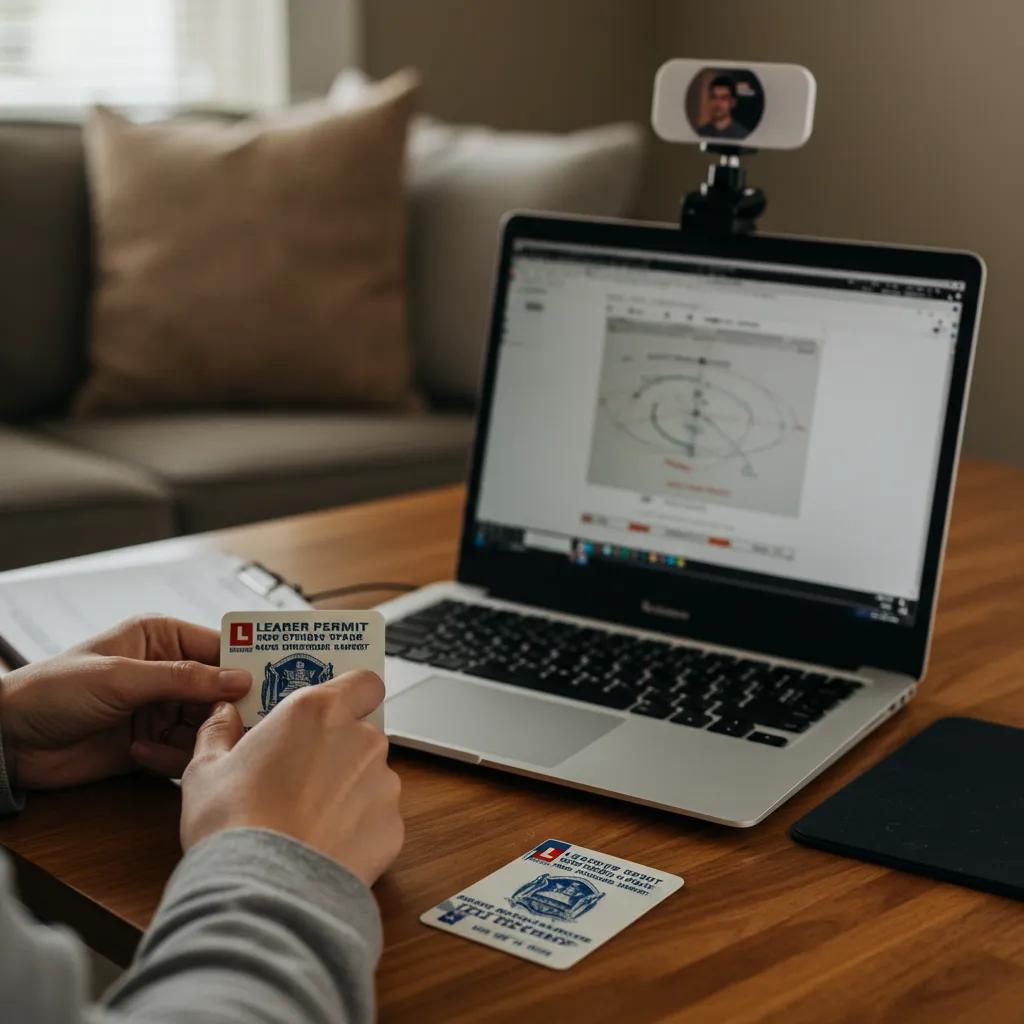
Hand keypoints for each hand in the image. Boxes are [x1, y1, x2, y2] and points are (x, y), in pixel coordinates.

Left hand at [0, 616, 250, 789]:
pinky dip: (171, 758)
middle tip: (246, 723)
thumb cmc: (53, 690)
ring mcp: (159, 710)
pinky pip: (183, 752)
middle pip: (220, 690)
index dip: (248, 662)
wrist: (8, 741)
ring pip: (206, 725)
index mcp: (161, 639)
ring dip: (197, 737)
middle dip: (228, 708)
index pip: (220, 647)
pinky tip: (141, 754)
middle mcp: (166, 673)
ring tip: (180, 743)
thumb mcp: (122, 678)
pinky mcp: (151, 745)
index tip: (278, 678)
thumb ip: (183, 679)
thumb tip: (239, 679)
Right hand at [180, 671, 402, 885]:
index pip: (364, 682)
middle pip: (364, 733)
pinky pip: (379, 819)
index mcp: (319, 711)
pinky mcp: (394, 827)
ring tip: (308, 820)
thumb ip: (220, 731)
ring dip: (351, 790)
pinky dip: (359, 830)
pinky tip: (325, 846)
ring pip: (372, 777)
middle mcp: (361, 739)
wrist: (263, 890)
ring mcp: (384, 784)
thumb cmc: (232, 823)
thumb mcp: (206, 769)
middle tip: (303, 777)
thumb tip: (223, 714)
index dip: (353, 695)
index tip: (333, 712)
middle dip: (341, 750)